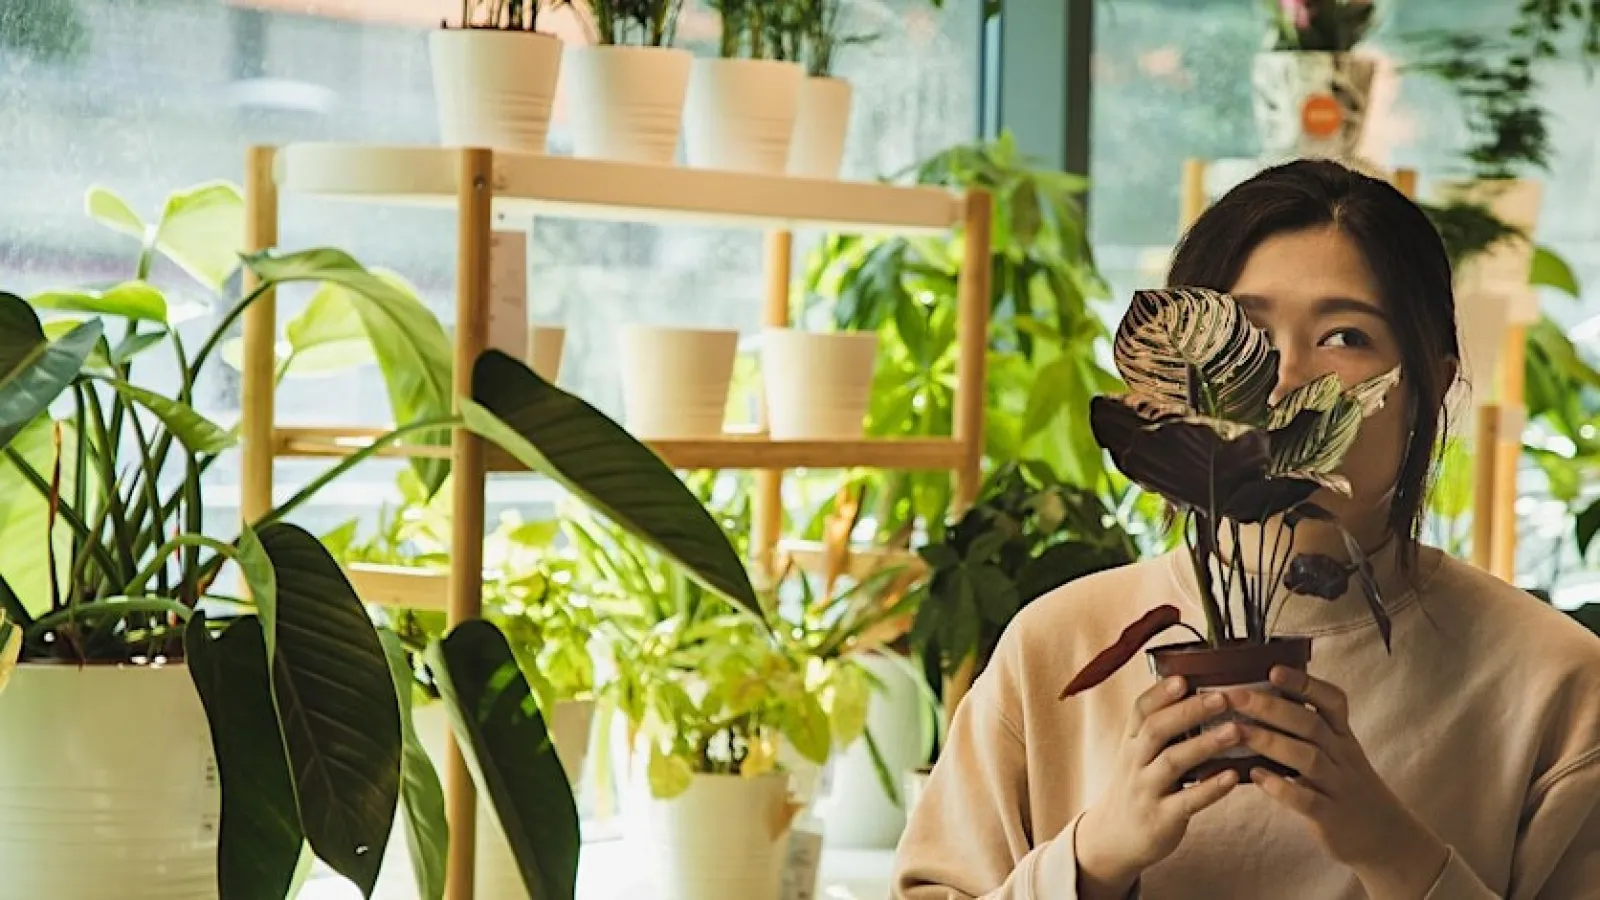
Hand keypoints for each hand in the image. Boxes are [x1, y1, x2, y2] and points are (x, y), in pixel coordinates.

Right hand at [1075, 676, 1241, 898]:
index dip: (1160, 693)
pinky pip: (1187, 801)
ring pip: (1172, 762)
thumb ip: (1161, 730)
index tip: (1184, 678)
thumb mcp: (1138, 755)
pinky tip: (1233, 776)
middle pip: (1156, 730)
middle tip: (1222, 698)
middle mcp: (1134, 763)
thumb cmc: (1138, 788)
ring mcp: (1145, 791)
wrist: (1113, 838)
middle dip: (1188, 711)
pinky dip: (1210, 788)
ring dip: (1204, 744)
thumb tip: (1199, 694)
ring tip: (1235, 730)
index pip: (1140, 710)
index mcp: (1131, 743)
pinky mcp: (1160, 819)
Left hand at [1231, 666, 1450, 898]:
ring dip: (1270, 742)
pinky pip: (1307, 800)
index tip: (1273, 669)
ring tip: (1237, 731)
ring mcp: (1339, 787)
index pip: (1332, 701)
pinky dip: (1281, 787)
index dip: (1305, 683)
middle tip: (1235, 696)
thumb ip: (1305, 730)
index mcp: (1342, 736)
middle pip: (1311, 725)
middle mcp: (1343, 756)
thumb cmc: (1345, 787)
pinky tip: (1255, 776)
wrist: (1385, 837)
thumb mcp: (1336, 753)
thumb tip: (1258, 700)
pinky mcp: (1333, 817)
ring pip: (1308, 759)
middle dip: (1272, 707)